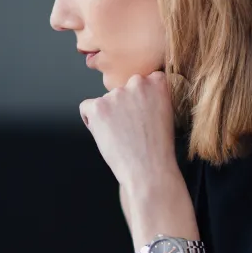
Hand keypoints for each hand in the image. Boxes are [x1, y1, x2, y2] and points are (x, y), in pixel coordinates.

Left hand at [79, 72, 179, 208]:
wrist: (149, 170)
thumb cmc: (157, 149)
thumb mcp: (165, 114)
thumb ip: (150, 97)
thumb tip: (130, 95)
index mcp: (157, 82)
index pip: (142, 81)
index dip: (138, 101)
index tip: (142, 116)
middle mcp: (137, 83)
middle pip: (120, 91)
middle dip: (122, 107)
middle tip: (131, 129)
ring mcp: (116, 94)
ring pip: (104, 101)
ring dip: (108, 116)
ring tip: (122, 136)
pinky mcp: (98, 107)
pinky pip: (86, 107)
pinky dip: (91, 122)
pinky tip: (105, 135)